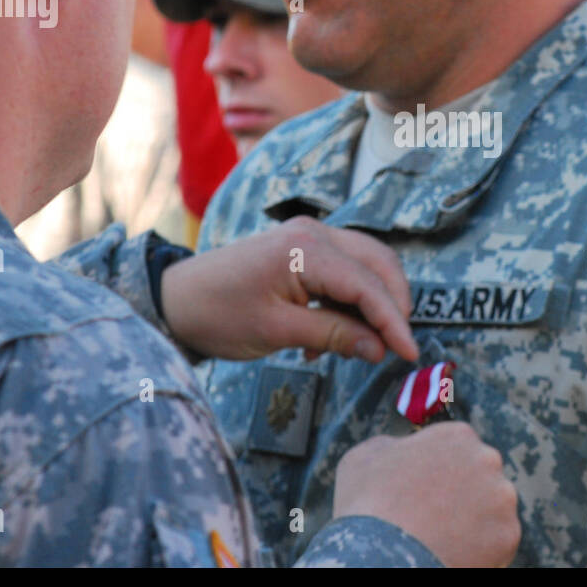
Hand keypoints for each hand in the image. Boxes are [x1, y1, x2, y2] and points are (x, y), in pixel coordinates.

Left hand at [160, 216, 415, 363]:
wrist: (177, 299)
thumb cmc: (218, 314)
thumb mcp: (277, 331)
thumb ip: (334, 336)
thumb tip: (380, 349)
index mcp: (305, 249)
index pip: (367, 285)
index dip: (393, 321)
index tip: (410, 354)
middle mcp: (315, 232)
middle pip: (379, 264)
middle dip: (394, 306)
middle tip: (396, 348)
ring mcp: (311, 236)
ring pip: (368, 266)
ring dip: (374, 304)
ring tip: (362, 345)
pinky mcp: (306, 248)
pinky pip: (347, 271)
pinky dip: (352, 301)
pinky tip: (332, 336)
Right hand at [332, 423, 520, 567]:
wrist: (382, 554)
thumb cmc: (368, 503)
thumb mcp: (365, 457)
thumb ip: (393, 446)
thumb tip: (400, 449)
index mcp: (456, 435)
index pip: (459, 449)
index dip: (442, 472)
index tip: (427, 492)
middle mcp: (487, 458)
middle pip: (482, 477)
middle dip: (465, 495)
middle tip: (438, 518)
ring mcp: (502, 497)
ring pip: (493, 510)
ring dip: (477, 522)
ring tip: (444, 540)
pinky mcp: (508, 534)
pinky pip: (498, 543)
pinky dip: (482, 551)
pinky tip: (454, 555)